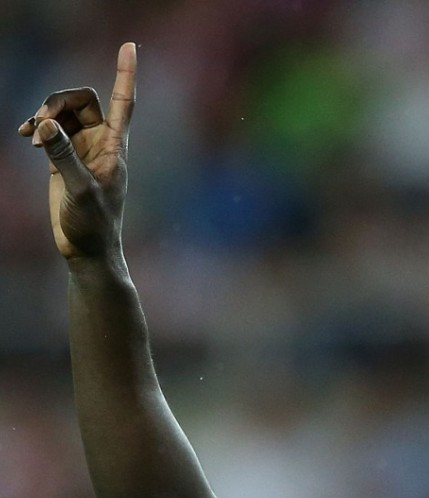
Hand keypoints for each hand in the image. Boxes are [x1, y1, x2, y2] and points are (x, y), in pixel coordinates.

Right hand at [18, 43, 136, 259]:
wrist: (87, 249)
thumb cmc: (93, 223)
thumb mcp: (79, 189)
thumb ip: (62, 156)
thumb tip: (45, 126)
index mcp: (115, 146)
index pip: (123, 101)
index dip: (126, 73)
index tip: (130, 45)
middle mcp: (101, 142)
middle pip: (82, 100)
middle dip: (57, 101)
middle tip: (39, 124)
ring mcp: (82, 149)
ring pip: (63, 113)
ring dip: (43, 115)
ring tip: (28, 134)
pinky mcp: (64, 159)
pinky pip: (50, 131)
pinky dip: (36, 128)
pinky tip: (25, 137)